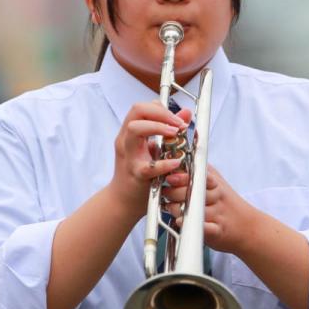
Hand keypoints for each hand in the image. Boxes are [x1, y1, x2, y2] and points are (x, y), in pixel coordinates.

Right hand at [110, 102, 192, 221]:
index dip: (160, 108)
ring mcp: (129, 157)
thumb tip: (186, 112)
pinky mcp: (137, 175)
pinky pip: (148, 167)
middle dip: (161, 113)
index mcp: (129, 133)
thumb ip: (169, 130)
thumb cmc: (139, 172)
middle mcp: (126, 141)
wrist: (123, 200)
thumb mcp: (153, 148)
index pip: (140, 107)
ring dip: (158, 127)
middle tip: (178, 124)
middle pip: (137, 111)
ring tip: (175, 134)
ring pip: (135, 130)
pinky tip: (176, 163)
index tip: (177, 118)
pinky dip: (164, 163)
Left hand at [162, 163, 252, 253]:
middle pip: (194, 191)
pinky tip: (180, 222)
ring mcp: (218, 214)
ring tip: (169, 208)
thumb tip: (181, 161)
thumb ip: (202, 172)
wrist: (249, 227)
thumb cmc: (228, 204)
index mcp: (216, 184)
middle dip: (175, 192)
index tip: (170, 177)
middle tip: (166, 194)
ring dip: (178, 209)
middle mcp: (217, 197)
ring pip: (195, 209)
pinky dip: (192, 225)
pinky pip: (204, 227)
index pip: (199, 176)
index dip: (183, 176)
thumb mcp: (218, 183)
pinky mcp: (218, 231)